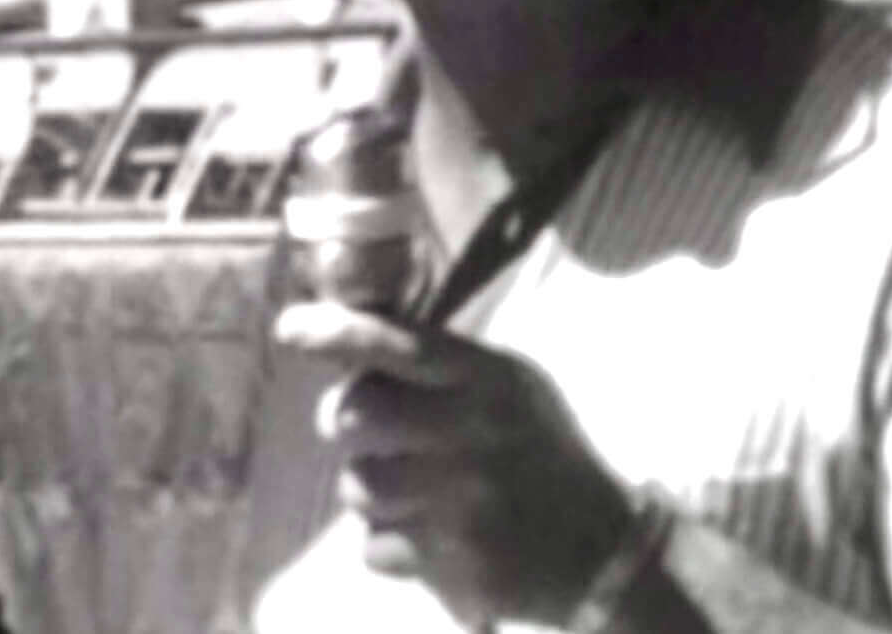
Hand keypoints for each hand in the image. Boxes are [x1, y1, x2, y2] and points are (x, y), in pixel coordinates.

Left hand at [275, 297, 638, 629]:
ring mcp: (462, 500)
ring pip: (357, 485)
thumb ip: (440, 364)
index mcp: (487, 379)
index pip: (401, 343)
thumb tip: (349, 344)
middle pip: (355, 414)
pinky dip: (393, 546)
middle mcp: (472, 432)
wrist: (602, 550)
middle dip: (353, 425)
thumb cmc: (540, 454)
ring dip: (375, 491)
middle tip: (380, 435)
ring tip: (421, 493)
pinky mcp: (453, 562)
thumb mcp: (508, 387)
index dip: (340, 333)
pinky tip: (435, 538)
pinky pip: (374, 545)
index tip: (289, 328)